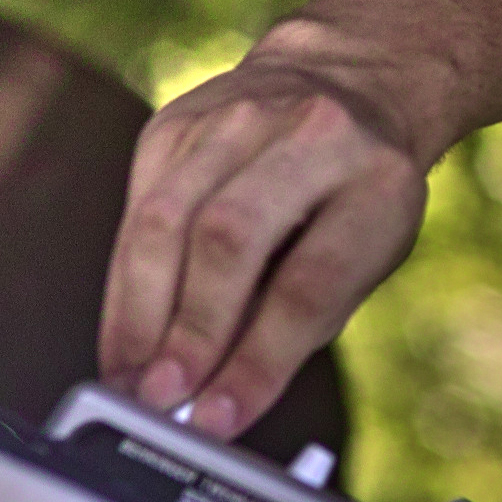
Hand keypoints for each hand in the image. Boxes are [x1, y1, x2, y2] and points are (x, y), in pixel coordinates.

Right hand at [97, 41, 432, 442]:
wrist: (348, 85)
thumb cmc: (358, 190)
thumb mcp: (366, 252)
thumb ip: (300, 322)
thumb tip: (216, 400)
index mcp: (377, 177)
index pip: (312, 278)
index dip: (259, 356)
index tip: (218, 417)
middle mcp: (310, 130)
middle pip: (230, 239)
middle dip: (189, 331)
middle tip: (162, 401)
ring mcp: (236, 115)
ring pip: (167, 221)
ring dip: (139, 314)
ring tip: (131, 379)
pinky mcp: (175, 122)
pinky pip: (136, 209)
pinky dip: (123, 284)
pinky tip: (124, 333)